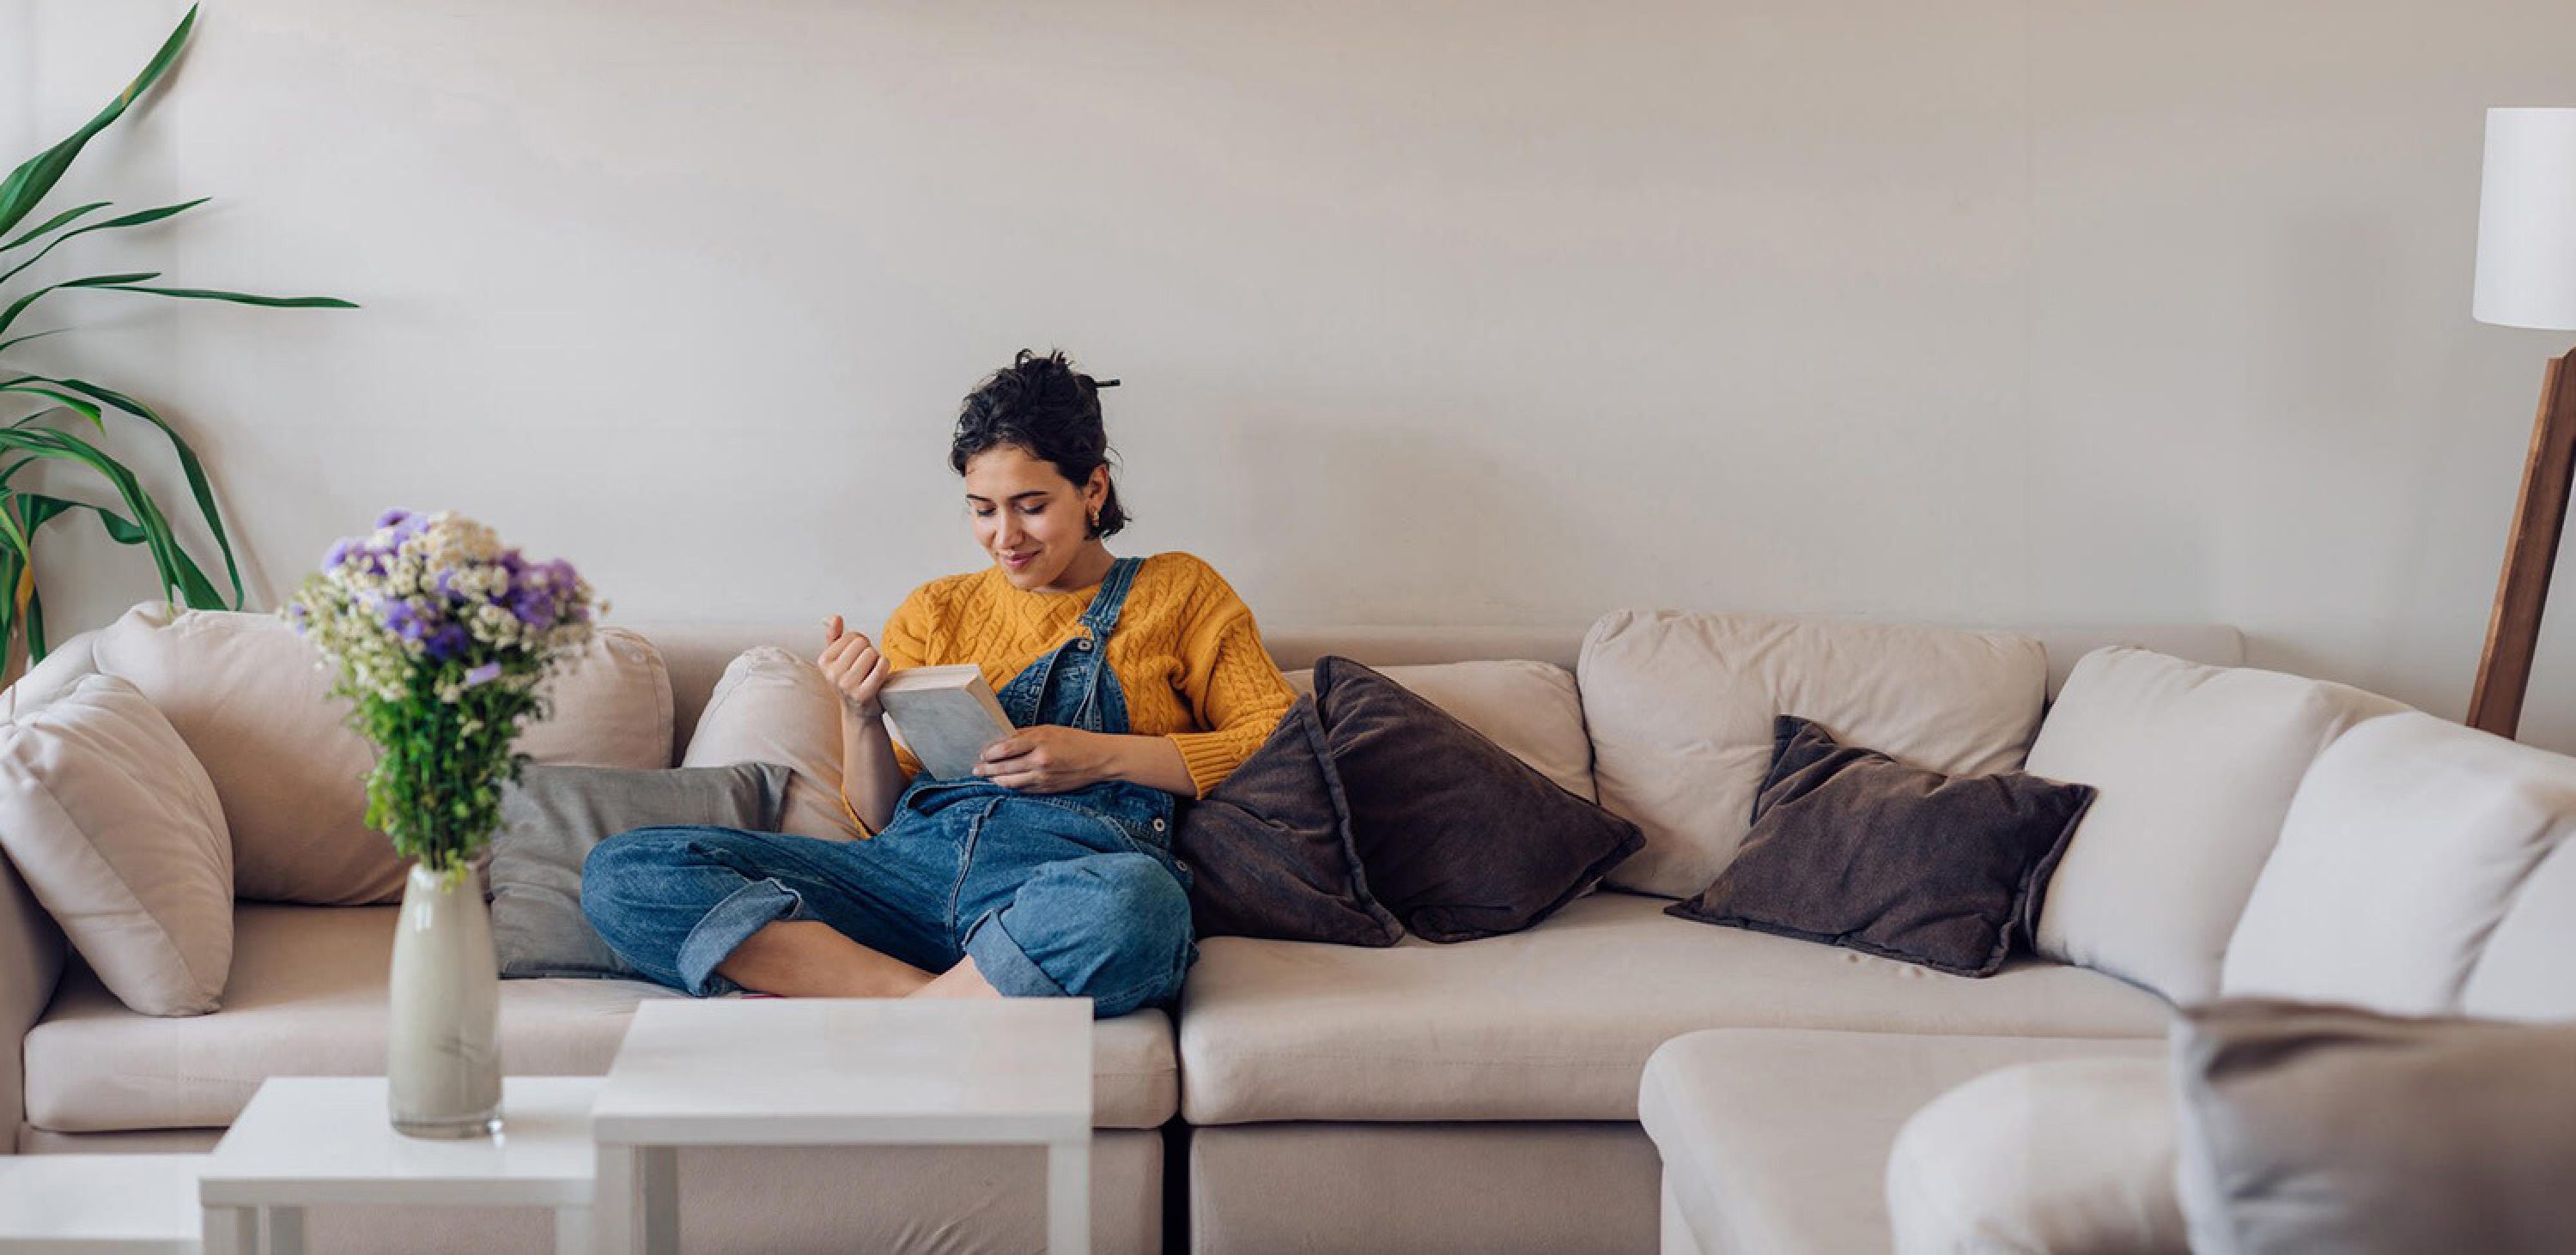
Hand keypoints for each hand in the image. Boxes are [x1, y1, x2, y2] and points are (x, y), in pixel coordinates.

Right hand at [819, 614, 889, 716]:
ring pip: (872, 653)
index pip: (852, 635)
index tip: (857, 657)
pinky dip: (885, 666)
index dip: (860, 643)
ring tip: (871, 673)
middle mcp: (832, 674)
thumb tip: (834, 617)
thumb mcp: (837, 659)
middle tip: (866, 666)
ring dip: (877, 660)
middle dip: (869, 651)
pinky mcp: (863, 695)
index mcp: (824, 661)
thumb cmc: (850, 681)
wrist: (858, 713)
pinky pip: (882, 666)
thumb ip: (834, 636)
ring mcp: (846, 685)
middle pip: (862, 643)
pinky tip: (879, 676)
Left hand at [974, 726, 1117, 792]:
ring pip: (1011, 783)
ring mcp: (1043, 778)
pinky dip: (1012, 786)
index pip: (1006, 748)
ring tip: (988, 777)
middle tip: (976, 769)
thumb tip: (1004, 738)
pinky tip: (1005, 783)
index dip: (990, 753)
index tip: (982, 753)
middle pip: (1004, 768)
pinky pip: (1023, 789)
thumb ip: (1027, 734)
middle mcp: (1040, 762)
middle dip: (987, 769)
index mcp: (1040, 743)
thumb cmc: (1076, 740)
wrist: (1100, 759)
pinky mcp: (1047, 789)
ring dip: (996, 780)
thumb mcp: (1050, 730)